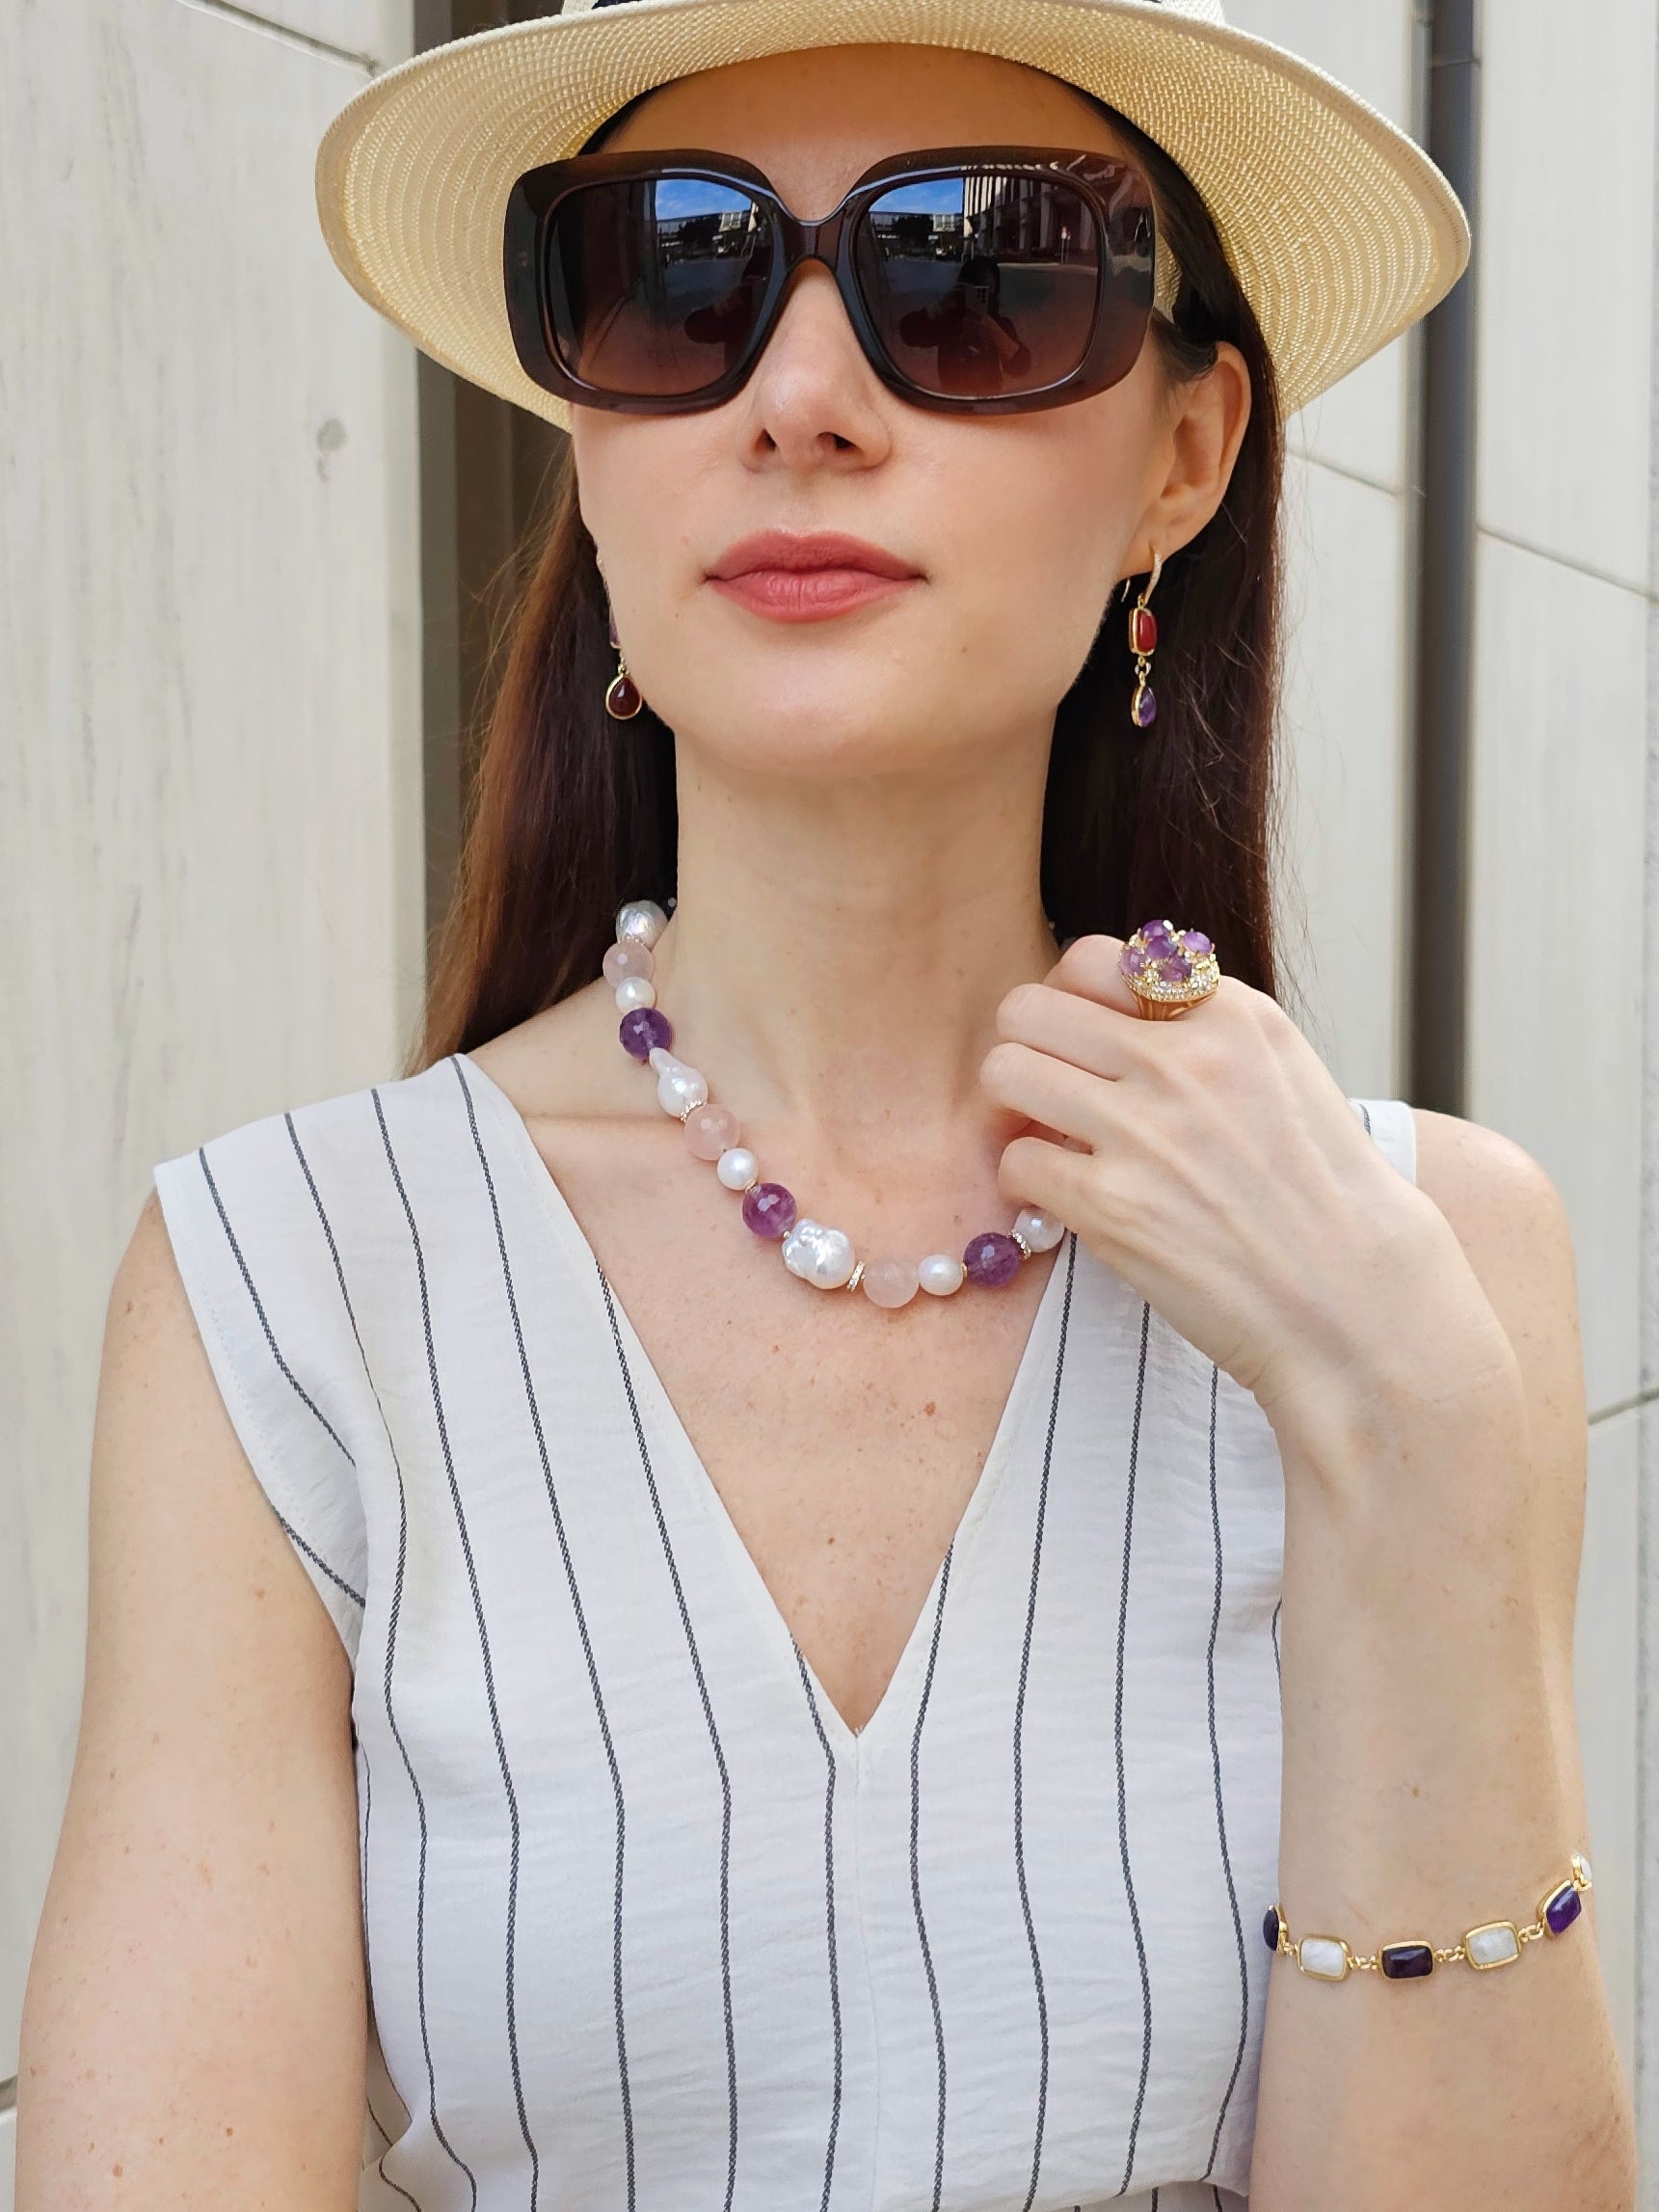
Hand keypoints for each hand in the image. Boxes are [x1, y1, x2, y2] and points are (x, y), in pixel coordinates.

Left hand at [979, 934, 1500, 1438]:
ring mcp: (1143, 1131)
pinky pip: (1015, 1161)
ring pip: (1004, 1071)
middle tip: (1047, 1095)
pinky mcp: (1111, 1207)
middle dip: (1027, 1050)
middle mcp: (1183, 1059)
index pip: (1090, 960)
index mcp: (1230, 1014)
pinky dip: (1027, 1184)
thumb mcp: (1282, 1076)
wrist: (1358, 1305)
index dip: (1071, 1006)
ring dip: (1013, 1111)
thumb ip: (1200, 1034)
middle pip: (1028, 1008)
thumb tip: (1103, 1013)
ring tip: (1050, 1142)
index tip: (1086, 1050)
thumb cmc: (1320, 1199)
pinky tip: (1066, 1203)